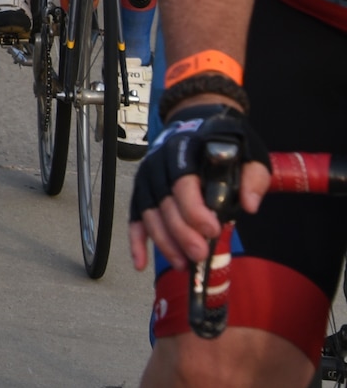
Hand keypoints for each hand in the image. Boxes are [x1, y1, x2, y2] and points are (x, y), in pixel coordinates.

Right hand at [128, 105, 270, 271]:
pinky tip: (140, 262)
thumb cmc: (225, 143)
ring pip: (148, 213)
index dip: (194, 209)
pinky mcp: (142, 192)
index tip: (212, 230)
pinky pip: (135, 217)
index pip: (182, 182)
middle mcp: (159, 164)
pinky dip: (136, 240)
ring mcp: (148, 178)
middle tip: (199, 255)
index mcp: (185, 151)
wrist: (197, 124)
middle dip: (180, 232)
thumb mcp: (249, 153)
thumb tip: (249, 205)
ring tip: (183, 264)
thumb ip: (253, 177)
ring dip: (163, 241)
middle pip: (163, 202)